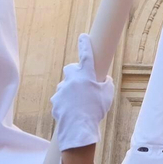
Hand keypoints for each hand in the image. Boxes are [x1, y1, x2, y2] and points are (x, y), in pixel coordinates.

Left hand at [50, 34, 114, 150]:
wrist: (79, 127)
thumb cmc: (96, 110)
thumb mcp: (107, 94)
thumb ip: (106, 83)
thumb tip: (104, 80)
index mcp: (85, 74)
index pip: (86, 54)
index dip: (84, 44)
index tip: (82, 36)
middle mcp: (72, 79)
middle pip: (70, 69)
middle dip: (74, 73)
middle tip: (81, 82)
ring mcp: (62, 89)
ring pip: (65, 86)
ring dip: (70, 91)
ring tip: (79, 104)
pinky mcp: (55, 100)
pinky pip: (61, 99)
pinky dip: (66, 103)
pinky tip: (73, 112)